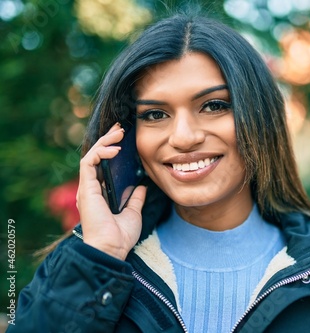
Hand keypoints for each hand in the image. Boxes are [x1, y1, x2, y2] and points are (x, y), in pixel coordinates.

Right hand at [76, 123, 146, 259]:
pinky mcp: (86, 188)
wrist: (112, 248)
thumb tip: (141, 187)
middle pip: (96, 157)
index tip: (124, 139)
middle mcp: (91, 189)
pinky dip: (101, 152)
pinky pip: (89, 162)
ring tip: (119, 132)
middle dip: (108, 140)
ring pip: (91, 156)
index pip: (104, 166)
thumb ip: (135, 199)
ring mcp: (87, 188)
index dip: (111, 150)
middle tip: (120, 129)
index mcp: (100, 194)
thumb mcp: (133, 213)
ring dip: (105, 141)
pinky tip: (115, 149)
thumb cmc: (120, 236)